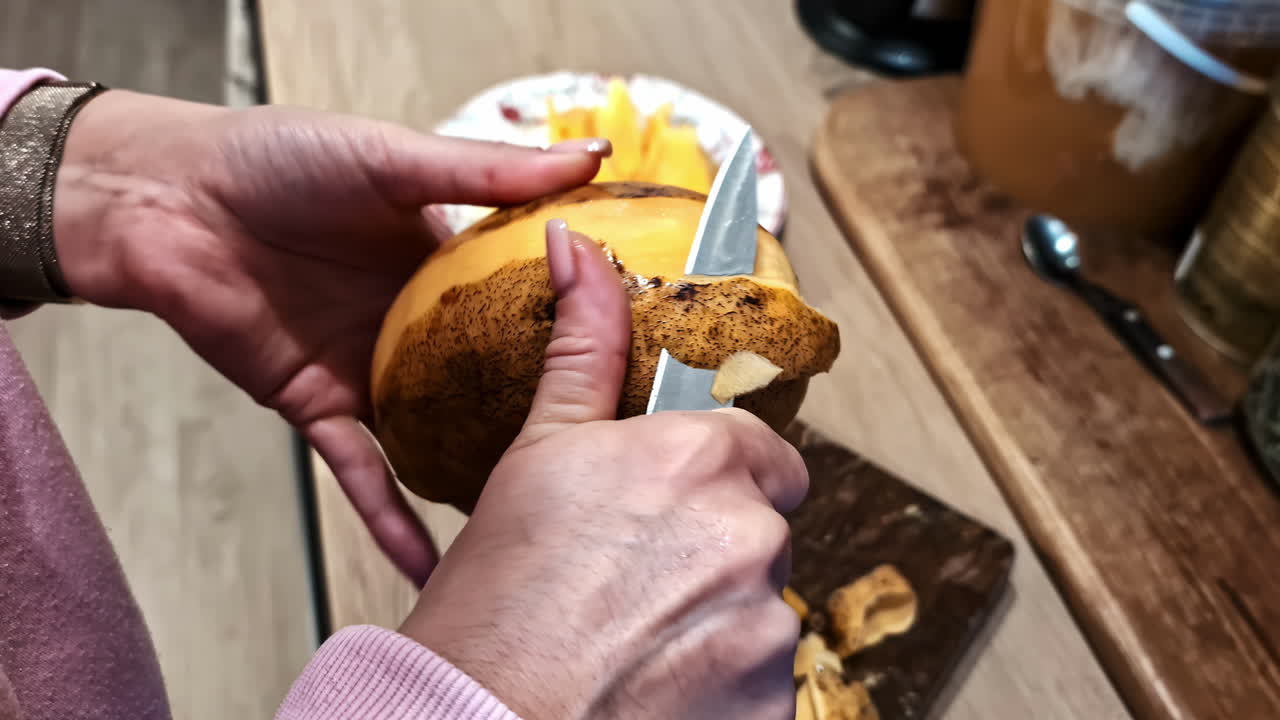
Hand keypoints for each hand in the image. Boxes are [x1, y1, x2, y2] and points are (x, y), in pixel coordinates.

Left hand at [50, 89, 609, 584]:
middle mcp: (417, 324)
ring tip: (543, 528)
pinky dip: (391, 520)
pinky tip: (434, 564)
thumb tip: (589, 158)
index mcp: (445, 264)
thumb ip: (487, 173)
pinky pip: (362, 473)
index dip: (579, 330)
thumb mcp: (394, 156)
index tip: (641, 363)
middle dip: (541, 422)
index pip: (527, 305)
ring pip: (437, 438)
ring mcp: (372, 370)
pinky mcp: (319, 406)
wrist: (166, 200)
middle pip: (492, 383)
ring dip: (479, 481)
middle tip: (608, 465)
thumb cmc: (273, 158)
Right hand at [400, 220, 808, 718]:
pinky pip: (761, 681)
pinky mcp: (771, 705)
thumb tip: (577, 247)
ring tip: (629, 641)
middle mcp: (750, 536)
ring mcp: (766, 629)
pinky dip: (719, 684)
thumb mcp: (537, 455)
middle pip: (759, 530)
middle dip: (711, 550)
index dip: (711, 478)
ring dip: (713, 621)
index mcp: (703, 459)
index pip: (759, 453)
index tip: (664, 510)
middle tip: (629, 583)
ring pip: (759, 608)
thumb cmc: (496, 602)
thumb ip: (581, 349)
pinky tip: (648, 686)